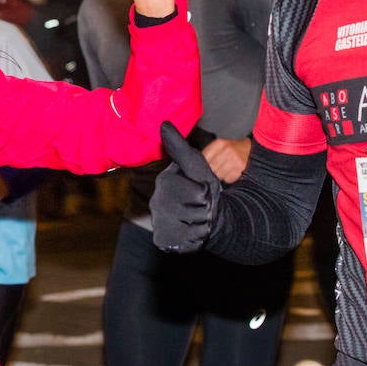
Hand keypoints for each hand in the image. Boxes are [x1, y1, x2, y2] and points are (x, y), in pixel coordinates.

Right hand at [150, 122, 221, 252]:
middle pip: (193, 210)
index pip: (196, 192)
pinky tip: (193, 232)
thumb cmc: (205, 190)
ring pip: (190, 226)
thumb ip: (181, 148)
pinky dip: (195, 239)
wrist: (209, 218)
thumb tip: (164, 124)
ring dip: (202, 225)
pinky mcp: (162, 240)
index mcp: (165, 180)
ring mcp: (158, 221)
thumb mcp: (197, 167)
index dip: (206, 194)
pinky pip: (184, 241)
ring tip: (198, 220)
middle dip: (205, 210)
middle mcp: (157, 201)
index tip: (203, 191)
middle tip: (202, 208)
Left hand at [202, 137, 250, 183]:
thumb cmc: (233, 149)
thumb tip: (198, 165)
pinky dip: (228, 178)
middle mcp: (227, 151)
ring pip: (218, 175)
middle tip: (215, 170)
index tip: (203, 168)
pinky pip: (228, 179)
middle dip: (211, 171)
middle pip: (211, 168)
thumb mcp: (220, 146)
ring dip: (220, 175)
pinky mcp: (240, 169)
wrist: (251, 149)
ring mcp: (234, 160)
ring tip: (224, 171)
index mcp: (219, 143)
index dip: (202, 165)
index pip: (204, 158)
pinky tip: (231, 172)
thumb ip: (209, 153)